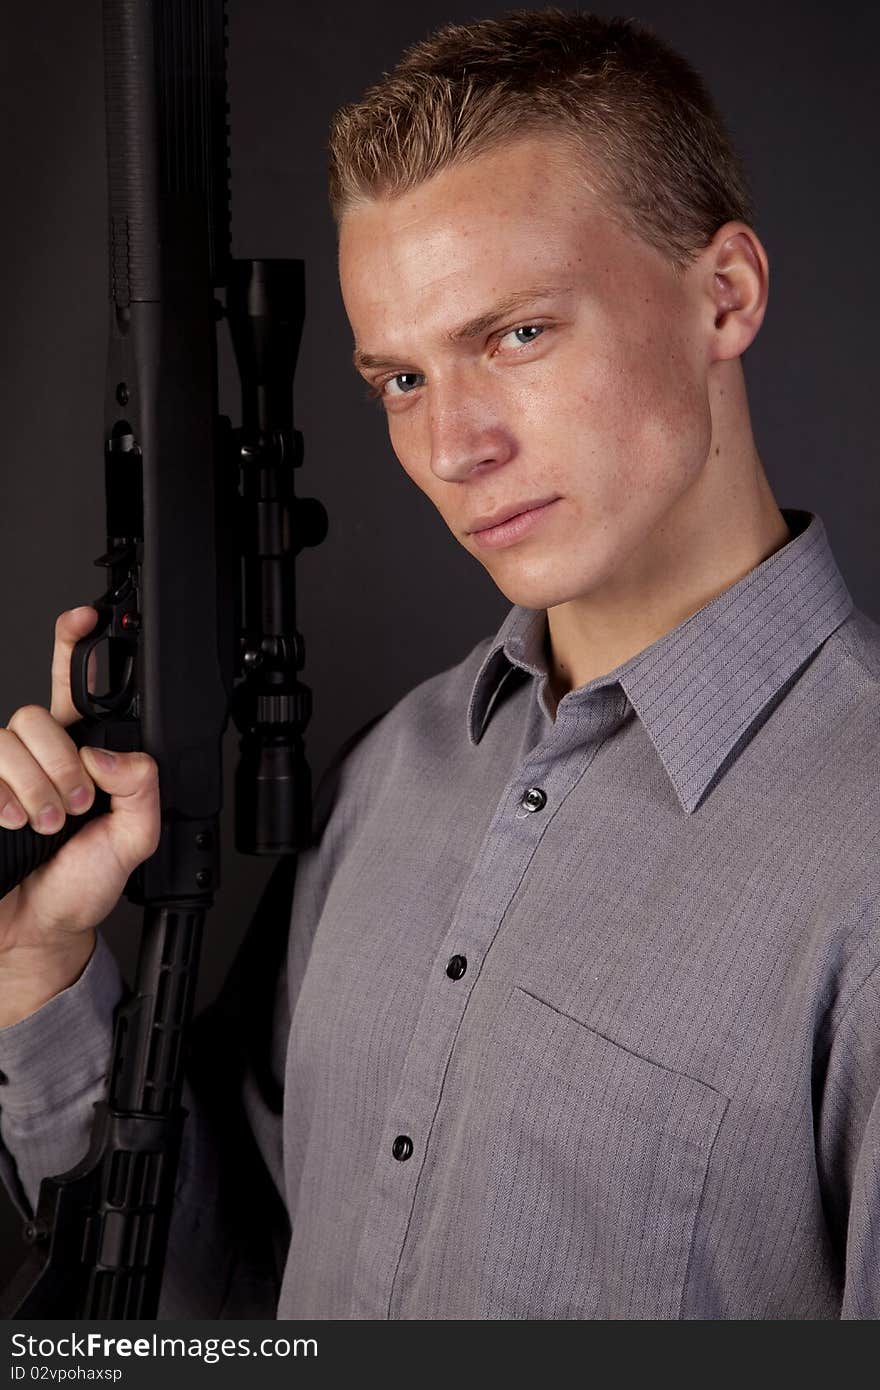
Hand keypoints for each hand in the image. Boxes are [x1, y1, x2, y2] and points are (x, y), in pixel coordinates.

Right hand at [0, 606, 159, 1026]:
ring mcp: (1, 774)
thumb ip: (141, 789)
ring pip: (7, 738)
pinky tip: (13, 820)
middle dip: (61, 762)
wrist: (38, 933)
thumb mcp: (135, 839)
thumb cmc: (83, 887)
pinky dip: (1, 792)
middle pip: (37, 716)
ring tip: (46, 823)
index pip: (75, 690)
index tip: (84, 616)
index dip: (73, 646)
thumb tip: (106, 754)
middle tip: (74, 806)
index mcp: (82, 756)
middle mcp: (37, 757)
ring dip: (33, 782)